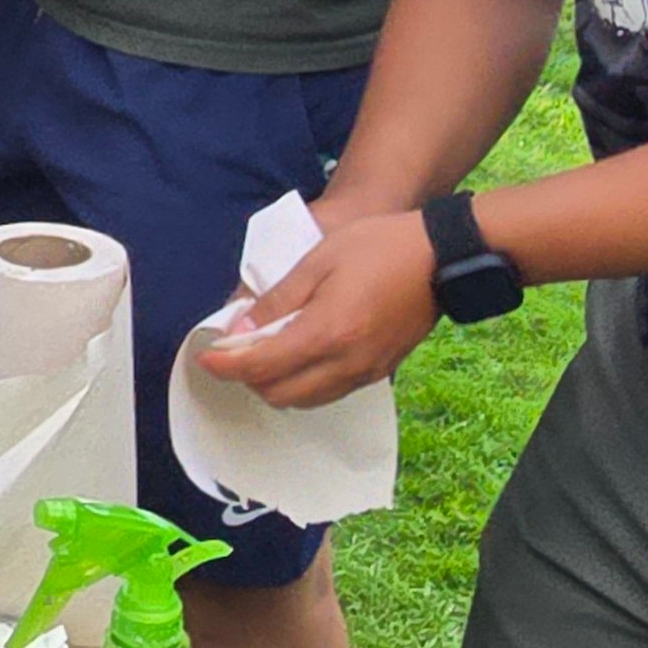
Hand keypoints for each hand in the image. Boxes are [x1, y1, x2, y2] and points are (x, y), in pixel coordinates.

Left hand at [193, 213, 437, 406]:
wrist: (443, 256)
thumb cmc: (378, 247)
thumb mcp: (317, 260)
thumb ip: (277, 300)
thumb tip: (240, 330)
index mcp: (327, 333)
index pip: (260, 366)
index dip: (225, 365)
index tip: (205, 357)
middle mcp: (347, 363)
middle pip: (279, 394)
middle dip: (248, 378)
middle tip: (234, 352)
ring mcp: (367, 372)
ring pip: (305, 401)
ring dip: (276, 384)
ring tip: (264, 352)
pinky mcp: (381, 372)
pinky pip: (330, 392)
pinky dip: (305, 384)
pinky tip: (298, 356)